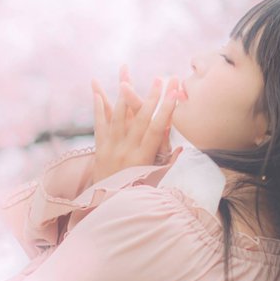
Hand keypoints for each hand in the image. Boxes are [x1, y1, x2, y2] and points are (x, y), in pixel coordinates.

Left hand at [90, 64, 180, 184]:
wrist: (106, 206)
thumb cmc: (136, 194)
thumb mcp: (155, 182)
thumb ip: (167, 165)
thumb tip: (182, 149)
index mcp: (143, 158)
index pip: (158, 128)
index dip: (167, 110)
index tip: (176, 94)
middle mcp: (127, 150)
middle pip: (140, 118)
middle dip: (151, 96)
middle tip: (160, 78)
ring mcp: (111, 148)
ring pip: (118, 116)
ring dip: (124, 94)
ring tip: (127, 74)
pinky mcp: (99, 149)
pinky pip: (99, 124)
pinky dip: (99, 107)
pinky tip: (97, 92)